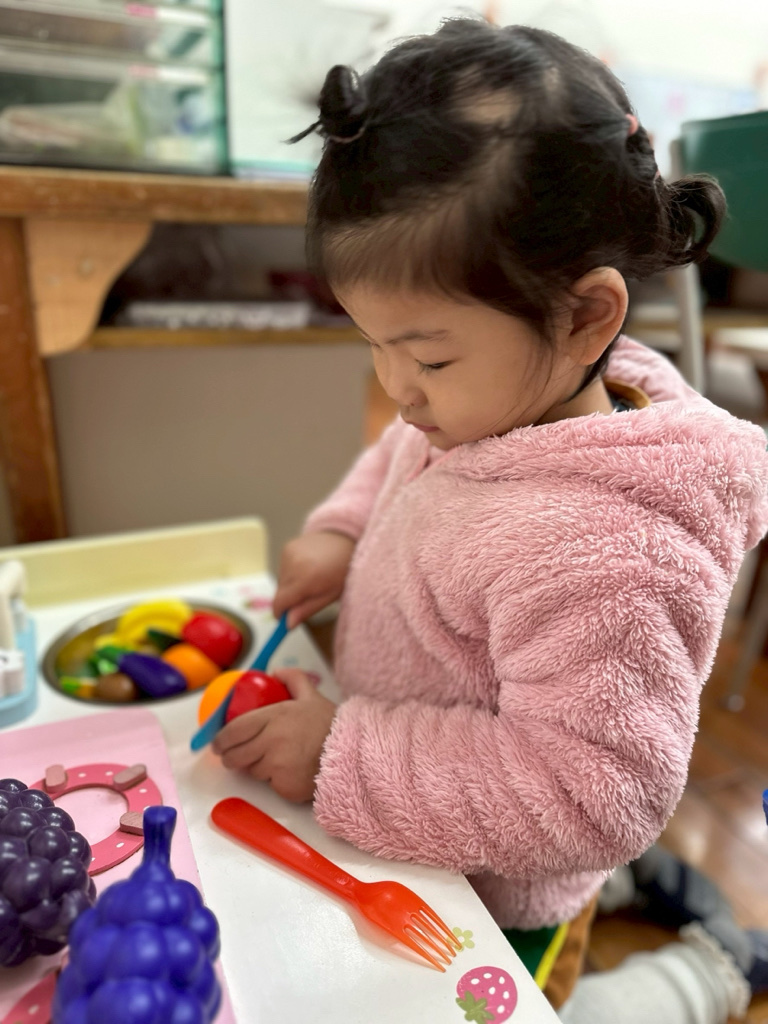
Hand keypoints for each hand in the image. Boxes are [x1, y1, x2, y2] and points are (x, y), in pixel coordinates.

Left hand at [212, 669, 336, 802]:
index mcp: (275, 717)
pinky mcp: (284, 786)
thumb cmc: (331, 726)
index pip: (235, 730)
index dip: (221, 739)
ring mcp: (277, 766)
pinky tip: (287, 771)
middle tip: (233, 756)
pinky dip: (273, 780)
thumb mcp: (313, 696)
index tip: (218, 743)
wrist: (352, 753)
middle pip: (236, 755)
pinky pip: (269, 784)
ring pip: (251, 771)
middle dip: (230, 757)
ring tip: (272, 760)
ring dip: (255, 767)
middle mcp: (272, 741)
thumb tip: (275, 672)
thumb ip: (293, 680)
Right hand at [273, 531, 354, 627]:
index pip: (279, 602)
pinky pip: (283, 568)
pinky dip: (291, 572)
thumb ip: (306, 610)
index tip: (286, 619)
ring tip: (311, 577)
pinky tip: (306, 567)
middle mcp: (293, 565)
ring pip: (281, 581)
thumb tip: (288, 624)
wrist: (345, 540)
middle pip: (280, 593)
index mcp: (306, 579)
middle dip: (290, 599)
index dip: (281, 613)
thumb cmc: (342, 570)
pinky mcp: (287, 547)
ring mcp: (288, 553)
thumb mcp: (330, 596)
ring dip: (291, 585)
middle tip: (309, 594)